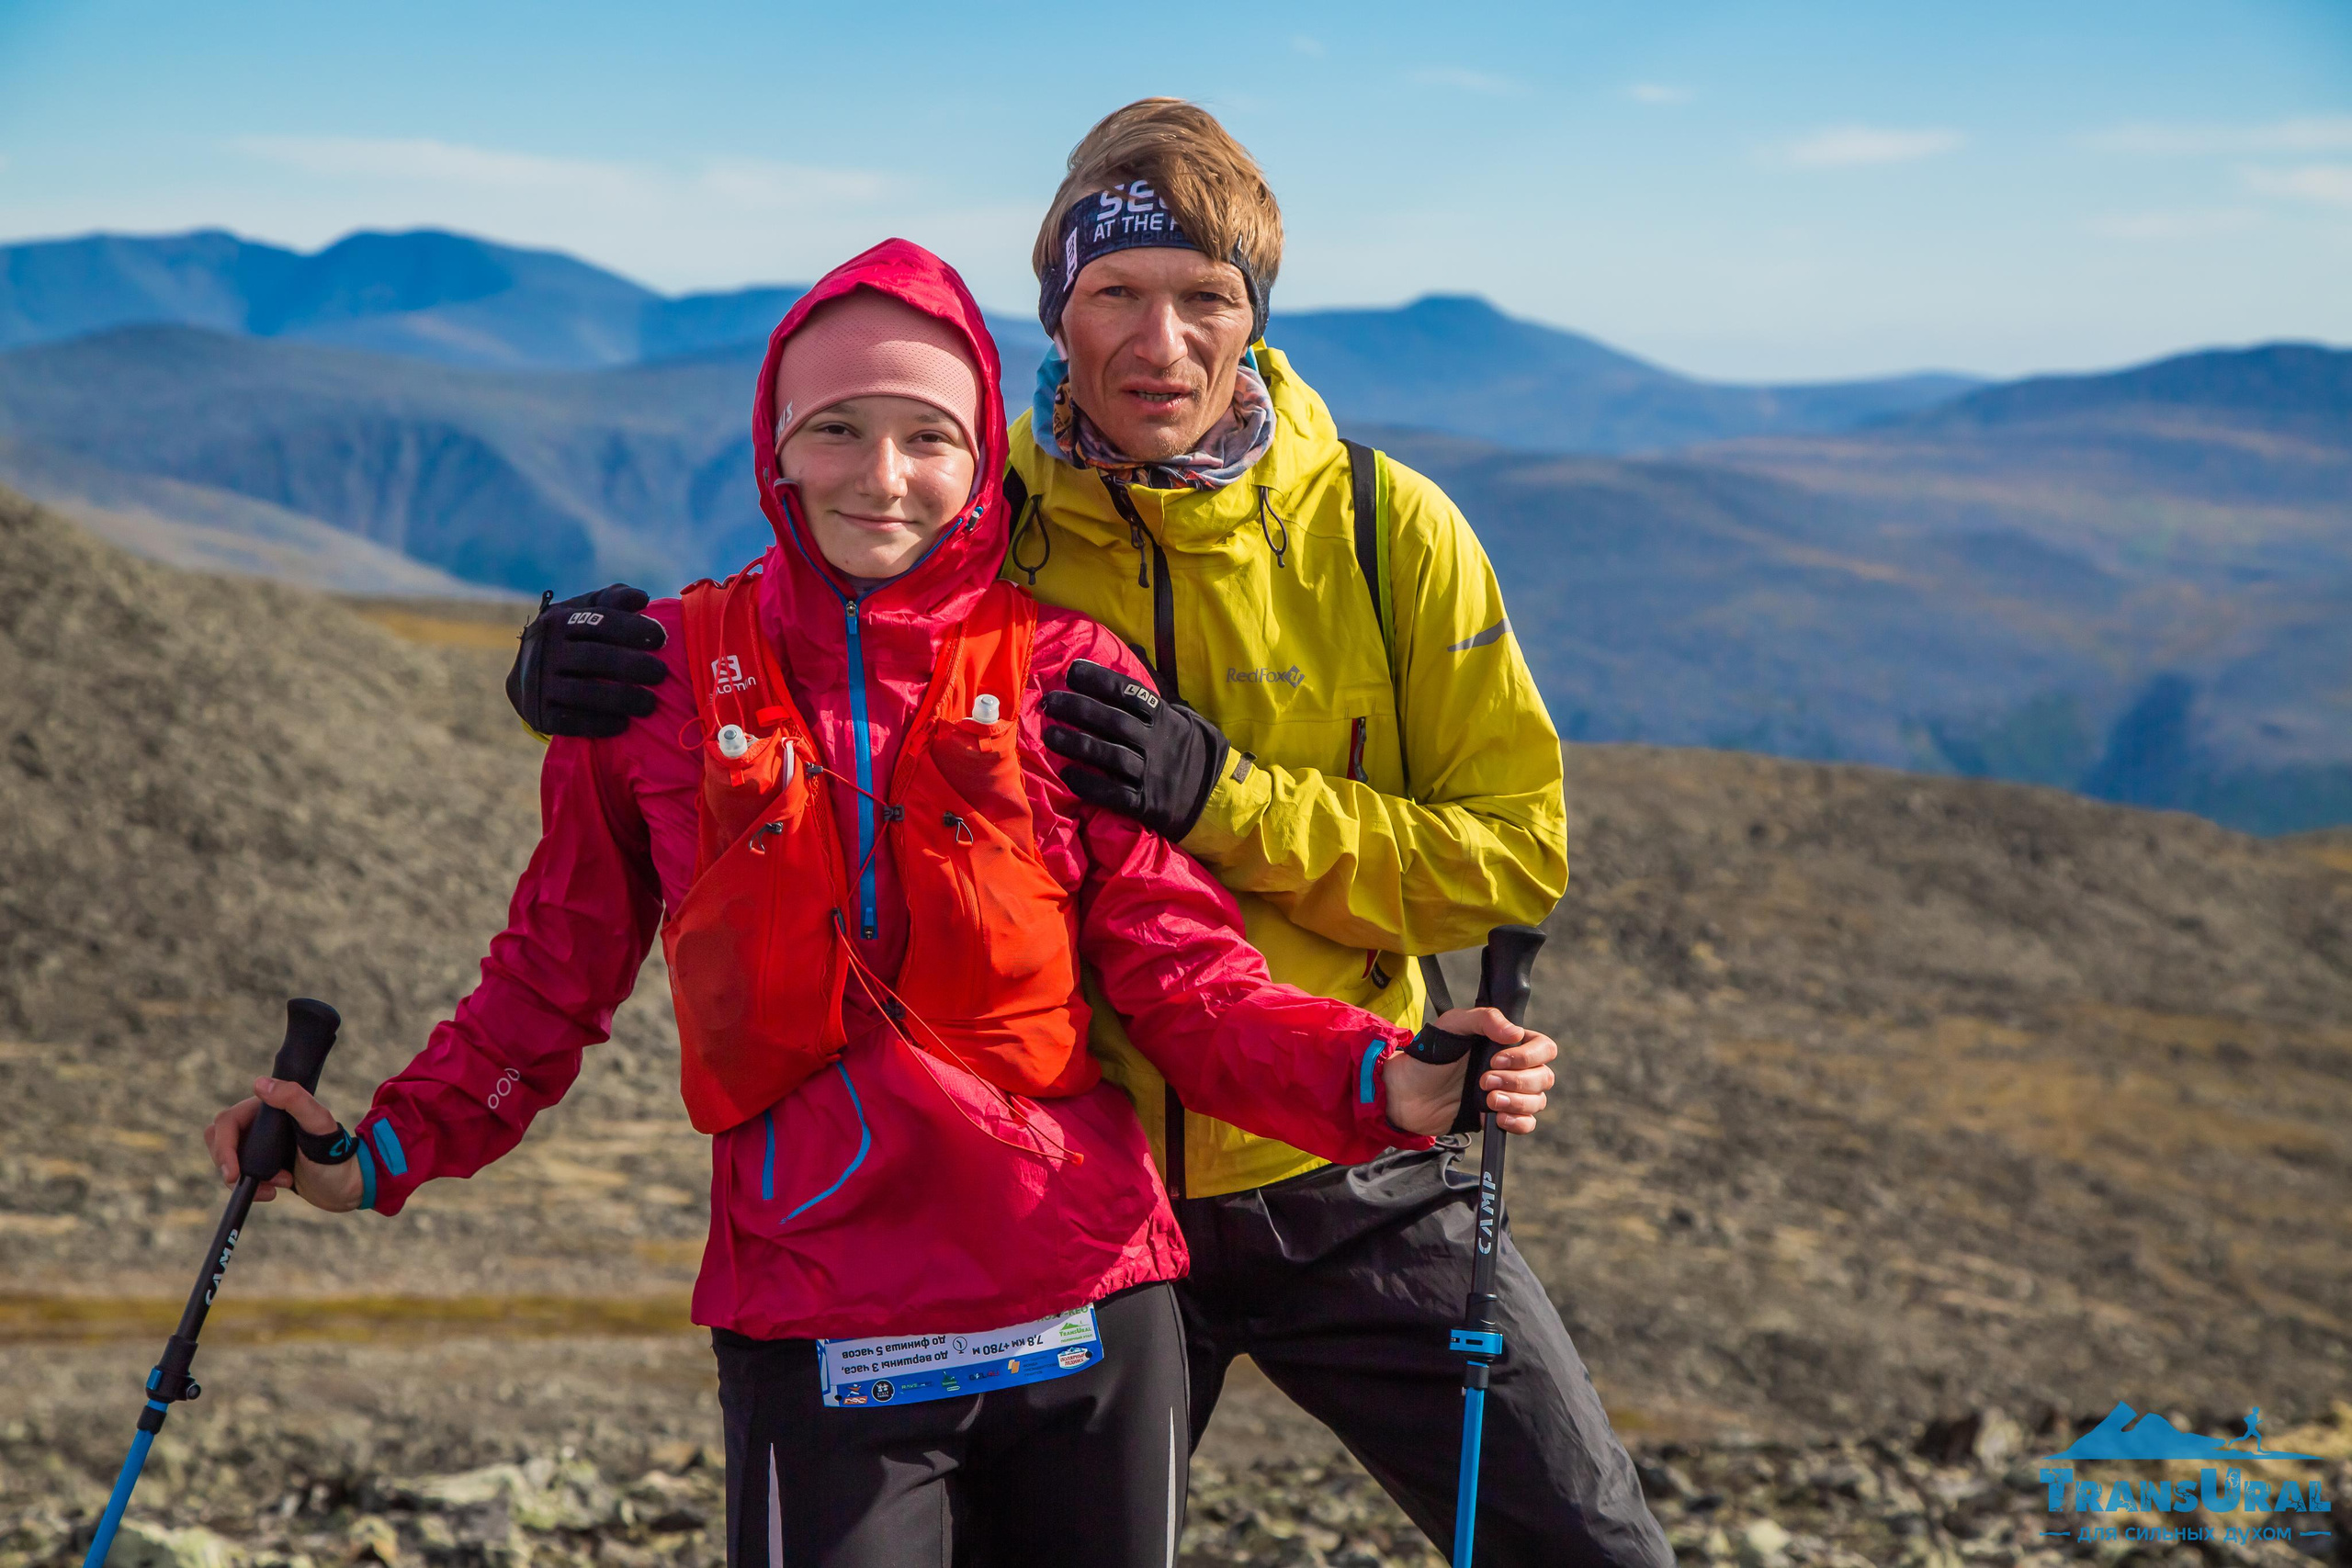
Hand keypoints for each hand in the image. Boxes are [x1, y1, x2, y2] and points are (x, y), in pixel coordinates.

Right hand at [204, 1077, 364, 1212]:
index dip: (223, 1147)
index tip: (233, 1174)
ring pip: (227, 1160)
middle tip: (248, 1181)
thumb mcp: (320, 1125)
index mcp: (269, 1107)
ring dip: (245, 1178)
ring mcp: (258, 1145)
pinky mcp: (260, 1165)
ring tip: (280, 1183)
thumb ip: (296, 1101)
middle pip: (219, 1140)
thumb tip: (260, 1084)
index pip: (226, 1121)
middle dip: (230, 1165)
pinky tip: (274, 1190)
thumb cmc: (337, 1154)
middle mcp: (260, 1124)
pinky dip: (251, 1187)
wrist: (348, 1185)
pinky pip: (238, 1176)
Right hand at [507, 585, 668, 739]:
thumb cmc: (571, 639)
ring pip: (582, 692)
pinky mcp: (538, 713)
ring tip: (650, 704)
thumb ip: (612, 600)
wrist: (526, 676)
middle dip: (631, 665)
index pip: (598, 622)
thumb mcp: (584, 613)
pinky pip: (569, 722)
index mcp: (559, 621)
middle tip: (661, 673)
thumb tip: (641, 598)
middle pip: (592, 657)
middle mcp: (546, 650)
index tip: (661, 638)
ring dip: (620, 698)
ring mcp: (539, 683)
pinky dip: (597, 724)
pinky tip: (623, 724)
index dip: (631, 629)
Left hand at [1042, 659, 1229, 840]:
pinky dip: (1090, 784)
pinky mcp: (1147, 804)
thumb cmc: (1191, 749)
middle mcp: (1157, 742)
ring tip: (1050, 735)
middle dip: (1079, 709)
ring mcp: (1152, 774)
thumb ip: (1156, 685)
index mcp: (1165, 718)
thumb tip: (1136, 647)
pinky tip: (1067, 774)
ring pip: (1110, 756)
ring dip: (1077, 744)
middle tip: (1050, 702)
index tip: (1073, 672)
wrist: (1220, 795)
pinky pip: (1115, 794)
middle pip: (1113, 721)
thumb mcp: (1182, 713)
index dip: (1100, 681)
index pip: (1129, 693)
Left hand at [1383, 1007, 1554, 1137]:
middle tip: (1484, 1080)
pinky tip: (1498, 1117)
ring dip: (1517, 1101)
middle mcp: (1513, 1068)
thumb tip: (1515, 1033)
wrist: (1405, 1094)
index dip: (1529, 1055)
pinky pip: (1527, 1123)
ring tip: (1488, 1100)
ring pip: (1537, 1101)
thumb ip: (1484, 1019)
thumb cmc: (1428, 1055)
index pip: (1544, 1047)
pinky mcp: (1498, 1117)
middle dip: (1518, 1081)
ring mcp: (1507, 1094)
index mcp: (1506, 1043)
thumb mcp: (1452, 1025)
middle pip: (1544, 1077)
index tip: (1497, 1059)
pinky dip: (1519, 1122)